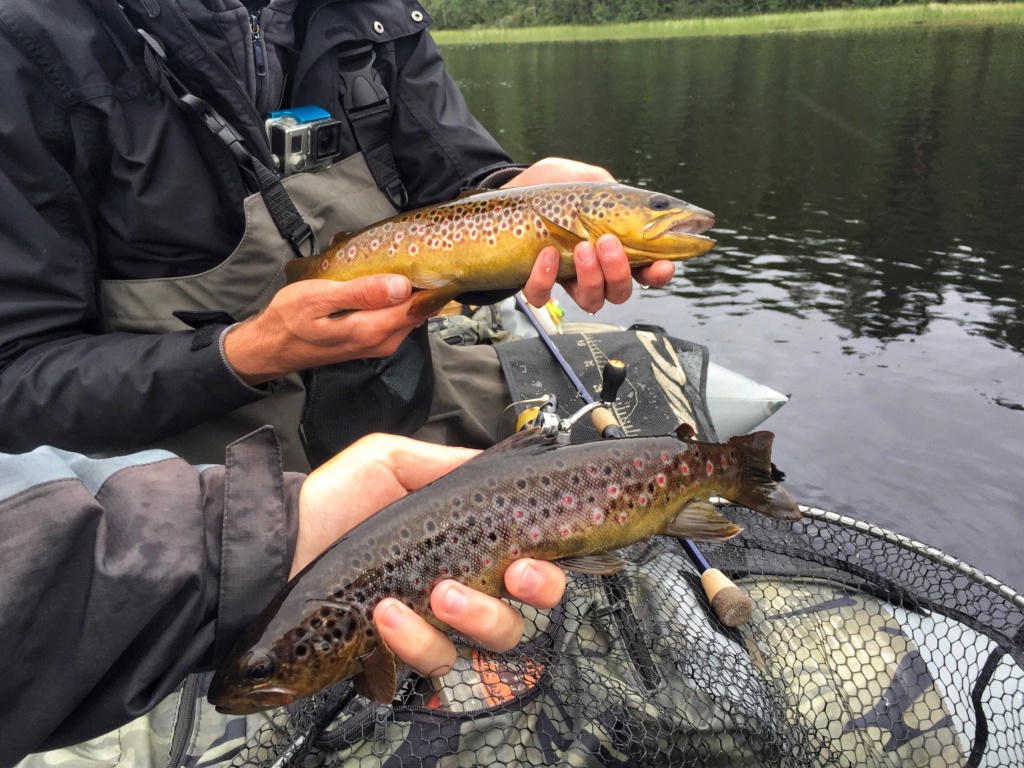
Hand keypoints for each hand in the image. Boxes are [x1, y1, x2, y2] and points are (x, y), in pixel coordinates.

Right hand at [224, 276, 422, 385]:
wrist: (273, 347)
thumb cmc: (290, 319)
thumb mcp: (319, 298)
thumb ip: (361, 293)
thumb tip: (401, 286)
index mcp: (372, 330)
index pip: (418, 305)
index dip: (424, 280)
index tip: (419, 257)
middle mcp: (383, 342)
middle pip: (417, 309)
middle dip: (413, 282)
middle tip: (398, 255)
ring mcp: (380, 344)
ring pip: (408, 313)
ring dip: (401, 290)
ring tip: (383, 265)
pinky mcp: (375, 342)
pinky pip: (396, 318)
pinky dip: (391, 299)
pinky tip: (374, 283)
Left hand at [295, 434, 566, 678]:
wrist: (279, 541)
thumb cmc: (333, 500)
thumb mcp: (388, 460)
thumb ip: (444, 462)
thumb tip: (494, 465)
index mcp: (467, 542)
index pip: (530, 561)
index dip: (547, 566)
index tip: (532, 556)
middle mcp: (461, 586)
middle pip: (527, 610)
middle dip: (533, 594)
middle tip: (511, 575)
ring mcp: (433, 624)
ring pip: (489, 641)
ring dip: (473, 616)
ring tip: (436, 592)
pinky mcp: (400, 654)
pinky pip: (432, 661)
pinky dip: (415, 639)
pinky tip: (387, 613)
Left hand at [506, 158, 675, 313]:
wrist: (506, 192)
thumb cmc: (549, 185)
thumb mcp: (584, 177)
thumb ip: (609, 188)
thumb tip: (621, 199)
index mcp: (616, 244)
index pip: (647, 269)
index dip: (659, 273)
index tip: (663, 265)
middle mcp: (595, 269)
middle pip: (621, 291)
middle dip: (619, 271)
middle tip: (607, 242)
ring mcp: (566, 278)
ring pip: (591, 300)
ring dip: (591, 277)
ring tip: (581, 247)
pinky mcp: (536, 282)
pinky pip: (544, 296)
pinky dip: (546, 279)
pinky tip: (547, 255)